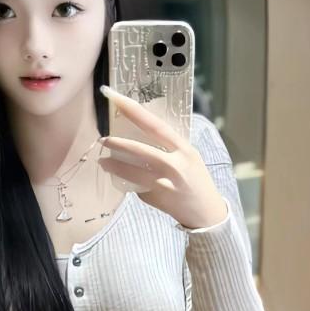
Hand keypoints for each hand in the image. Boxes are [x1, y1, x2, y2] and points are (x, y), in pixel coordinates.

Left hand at [97, 86, 228, 229]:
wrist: (206, 211)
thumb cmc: (197, 178)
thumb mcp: (189, 156)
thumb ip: (169, 145)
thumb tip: (140, 131)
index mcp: (184, 149)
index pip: (155, 125)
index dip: (133, 111)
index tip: (115, 99)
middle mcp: (174, 165)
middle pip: (138, 150)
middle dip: (117, 143)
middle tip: (103, 139)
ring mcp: (164, 183)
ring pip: (131, 171)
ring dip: (113, 165)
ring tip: (103, 161)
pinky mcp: (156, 198)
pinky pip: (136, 187)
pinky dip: (128, 182)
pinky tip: (122, 180)